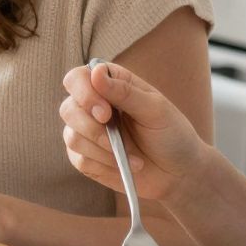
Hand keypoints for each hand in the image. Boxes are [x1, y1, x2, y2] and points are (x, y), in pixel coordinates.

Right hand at [58, 61, 211, 203]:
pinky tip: (124, 167)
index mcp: (110, 85)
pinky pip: (78, 160)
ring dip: (102, 151)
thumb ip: (125, 92)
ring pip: (72, 137)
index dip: (84, 94)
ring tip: (131, 157)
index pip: (77, 79)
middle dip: (91, 128)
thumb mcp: (155, 110)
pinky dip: (103, 165)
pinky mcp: (85, 157)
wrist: (178, 173)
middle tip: (117, 141)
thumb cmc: (172, 134)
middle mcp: (93, 106)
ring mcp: (87, 132)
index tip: (105, 113)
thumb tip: (95, 73)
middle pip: (68, 109)